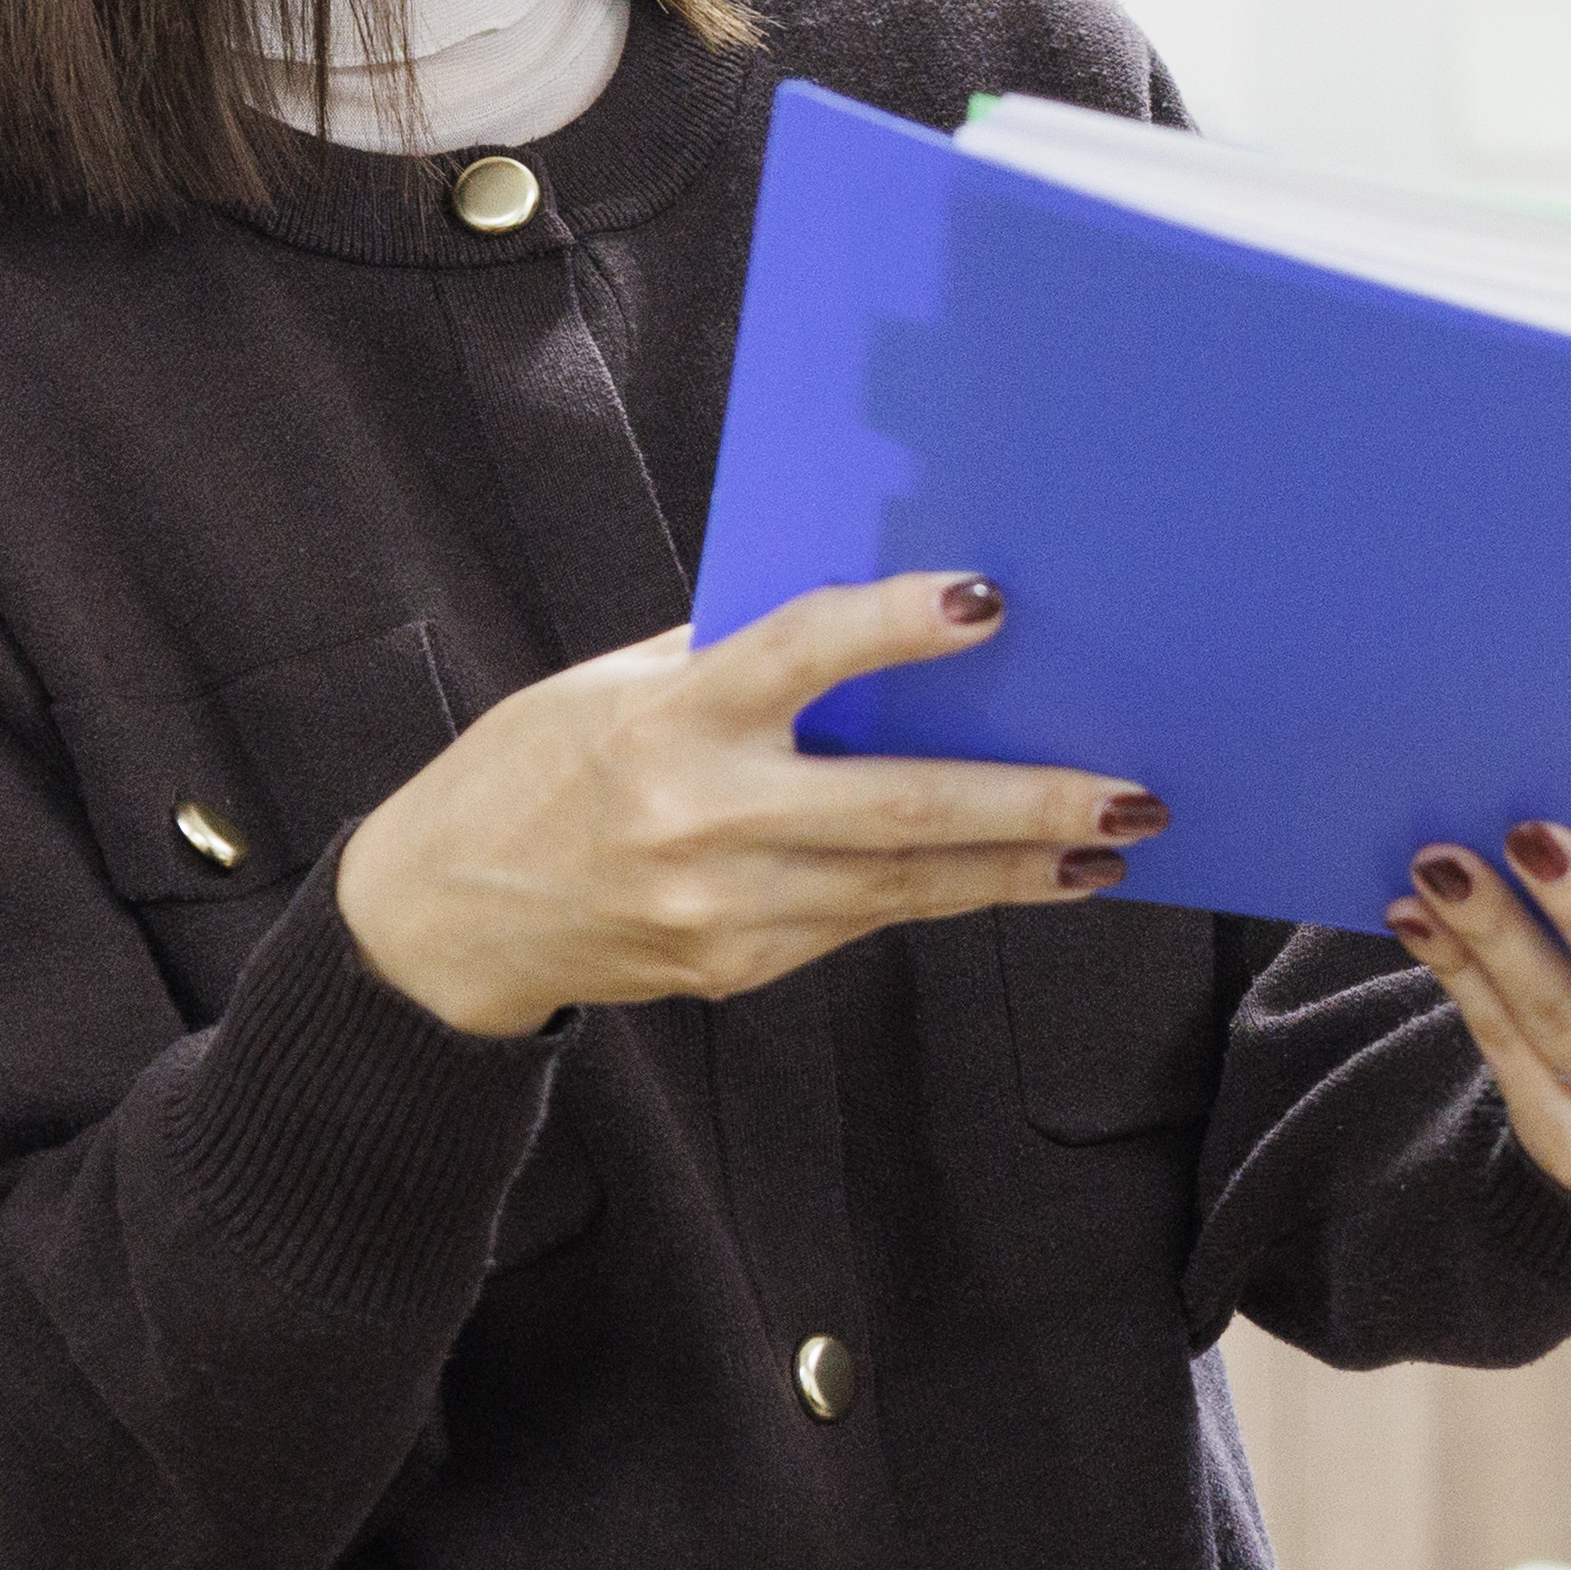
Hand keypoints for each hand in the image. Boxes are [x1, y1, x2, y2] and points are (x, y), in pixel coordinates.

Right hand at [339, 573, 1144, 1033]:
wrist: (440, 918)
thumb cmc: (535, 768)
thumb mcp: (615, 684)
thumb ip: (734, 659)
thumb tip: (874, 628)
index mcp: (667, 719)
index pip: (801, 652)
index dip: (898, 627)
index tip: (990, 602)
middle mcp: (700, 821)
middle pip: (897, 810)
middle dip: (1029, 806)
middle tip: (1130, 795)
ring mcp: (721, 910)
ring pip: (903, 887)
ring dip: (1019, 871)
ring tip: (1109, 848)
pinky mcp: (732, 967)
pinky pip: (860, 921)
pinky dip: (941, 897)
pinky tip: (1013, 880)